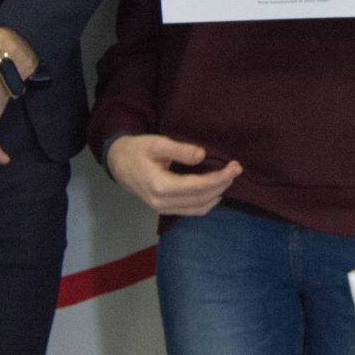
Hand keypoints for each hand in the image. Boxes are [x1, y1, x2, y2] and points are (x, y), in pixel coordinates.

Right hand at [105, 133, 241, 215]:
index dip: (219, 178)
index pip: (198, 187)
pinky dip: (207, 202)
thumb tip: (201, 155)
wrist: (117, 163)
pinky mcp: (164, 209)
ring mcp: (162, 209)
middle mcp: (162, 202)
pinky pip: (191, 210)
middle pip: (201, 199)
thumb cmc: (137, 150)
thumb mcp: (156, 143)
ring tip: (228, 178)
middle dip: (222, 185)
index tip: (234, 167)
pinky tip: (215, 190)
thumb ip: (179, 150)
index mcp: (160, 186)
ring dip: (217, 195)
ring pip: (198, 208)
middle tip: (236, 169)